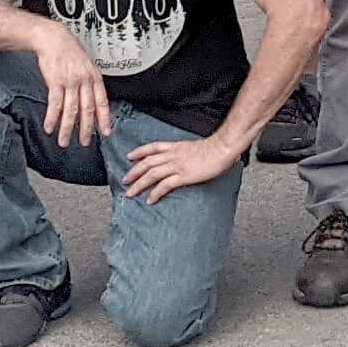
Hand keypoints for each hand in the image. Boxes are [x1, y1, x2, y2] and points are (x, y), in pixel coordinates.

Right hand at [33, 31, 112, 147]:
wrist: (53, 38)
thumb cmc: (68, 51)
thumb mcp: (86, 64)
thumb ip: (89, 83)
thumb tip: (92, 101)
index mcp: (94, 77)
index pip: (102, 102)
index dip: (104, 119)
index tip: (105, 132)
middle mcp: (84, 80)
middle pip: (87, 109)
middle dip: (86, 129)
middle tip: (84, 142)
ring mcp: (70, 81)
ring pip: (70, 110)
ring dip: (67, 128)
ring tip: (64, 141)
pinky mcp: (55, 81)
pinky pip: (54, 104)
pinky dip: (52, 118)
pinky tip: (49, 127)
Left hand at [121, 133, 243, 202]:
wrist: (223, 149)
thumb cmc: (214, 148)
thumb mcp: (195, 146)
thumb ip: (187, 152)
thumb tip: (186, 157)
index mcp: (176, 147)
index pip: (153, 147)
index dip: (139, 152)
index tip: (130, 156)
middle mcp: (173, 155)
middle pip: (147, 163)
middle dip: (134, 172)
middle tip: (125, 180)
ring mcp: (177, 165)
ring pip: (152, 175)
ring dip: (139, 184)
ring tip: (131, 193)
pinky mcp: (184, 176)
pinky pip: (165, 185)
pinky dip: (156, 193)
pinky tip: (150, 200)